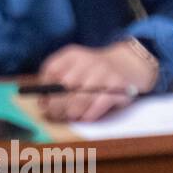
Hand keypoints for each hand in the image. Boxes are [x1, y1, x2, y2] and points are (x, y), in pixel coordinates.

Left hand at [36, 41, 158, 122]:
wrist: (129, 65)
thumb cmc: (97, 72)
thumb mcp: (76, 67)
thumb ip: (58, 81)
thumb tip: (43, 103)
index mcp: (73, 54)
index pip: (52, 69)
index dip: (45, 88)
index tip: (44, 102)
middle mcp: (88, 60)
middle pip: (65, 85)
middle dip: (57, 104)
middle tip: (55, 115)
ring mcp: (104, 72)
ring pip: (81, 97)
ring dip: (73, 111)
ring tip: (71, 117)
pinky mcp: (118, 85)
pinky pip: (99, 104)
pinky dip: (90, 114)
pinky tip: (86, 117)